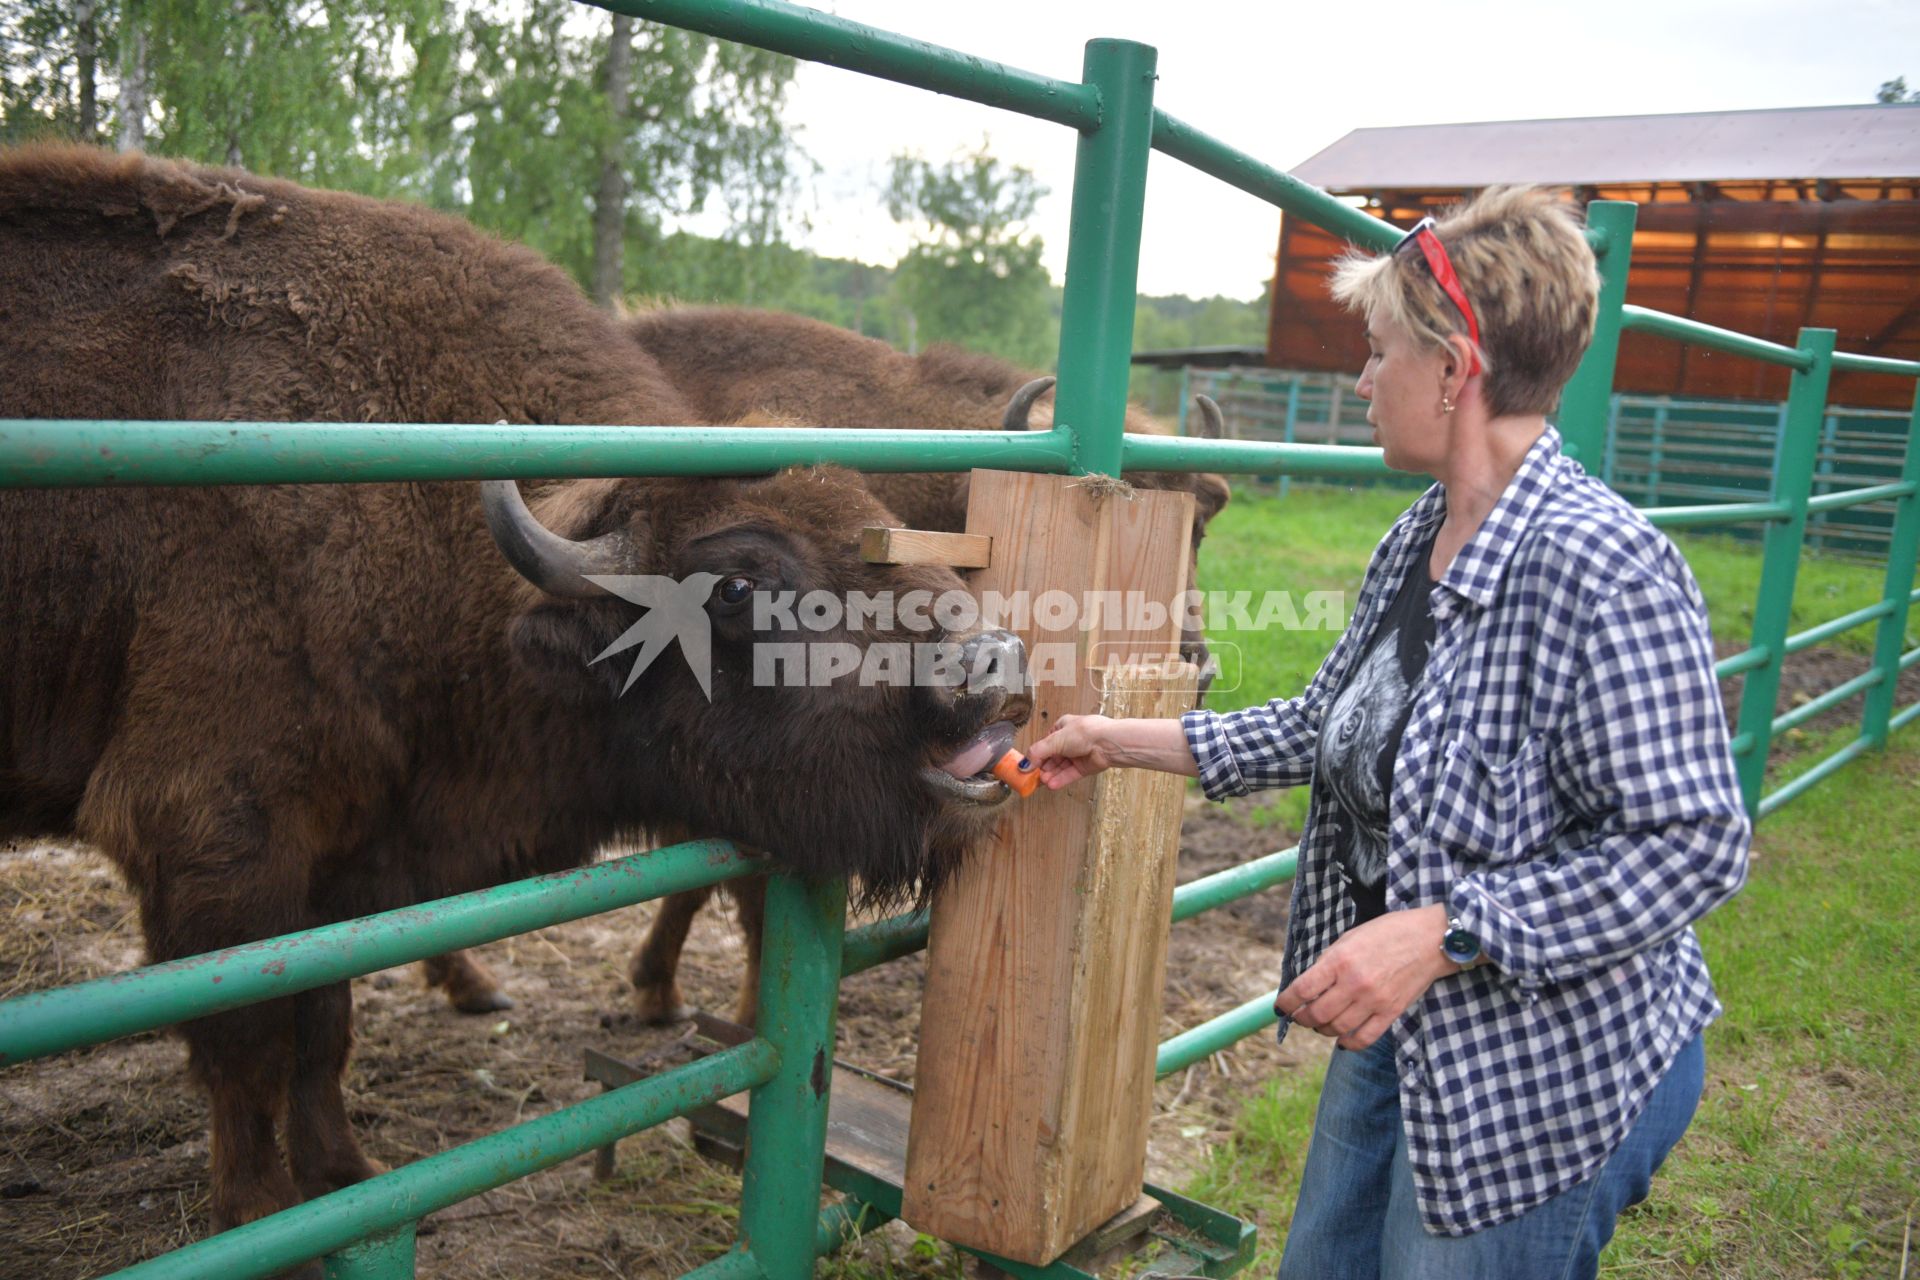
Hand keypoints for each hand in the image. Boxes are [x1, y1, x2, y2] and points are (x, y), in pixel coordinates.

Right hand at [1024, 714, 1118, 789]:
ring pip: (1060, 767)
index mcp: (1062, 728)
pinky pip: (1070, 774)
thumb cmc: (1086, 732)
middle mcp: (1070, 741)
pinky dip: (1060, 780)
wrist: (1109, 743)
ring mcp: (1078, 754)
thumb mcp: (1055, 740)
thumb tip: (1024, 764)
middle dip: (1042, 768)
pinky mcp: (1085, 766)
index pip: (1044, 744)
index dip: (1035, 755)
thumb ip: (1038, 752)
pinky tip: (1052, 785)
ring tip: (1042, 783)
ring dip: (1050, 775)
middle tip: (1032, 778)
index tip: (1027, 766)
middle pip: (1051, 757)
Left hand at [1274, 905, 1459, 1050]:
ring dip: (1322, 1030)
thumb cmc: (1389, 932)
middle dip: (1302, 1019)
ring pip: (1337, 1029)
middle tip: (1299, 1017)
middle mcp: (1354, 984)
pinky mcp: (1391, 1013)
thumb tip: (1309, 984)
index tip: (1282, 1007)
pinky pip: (1364, 1038)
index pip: (1303, 990)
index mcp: (1340, 960)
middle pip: (1316, 1014)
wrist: (1430, 939)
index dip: (1287, 1002)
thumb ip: (1329, 962)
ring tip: (1320, 1025)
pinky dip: (1348, 1043)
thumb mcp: (1350, 937)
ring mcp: (1373, 1001)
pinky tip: (1342, 1040)